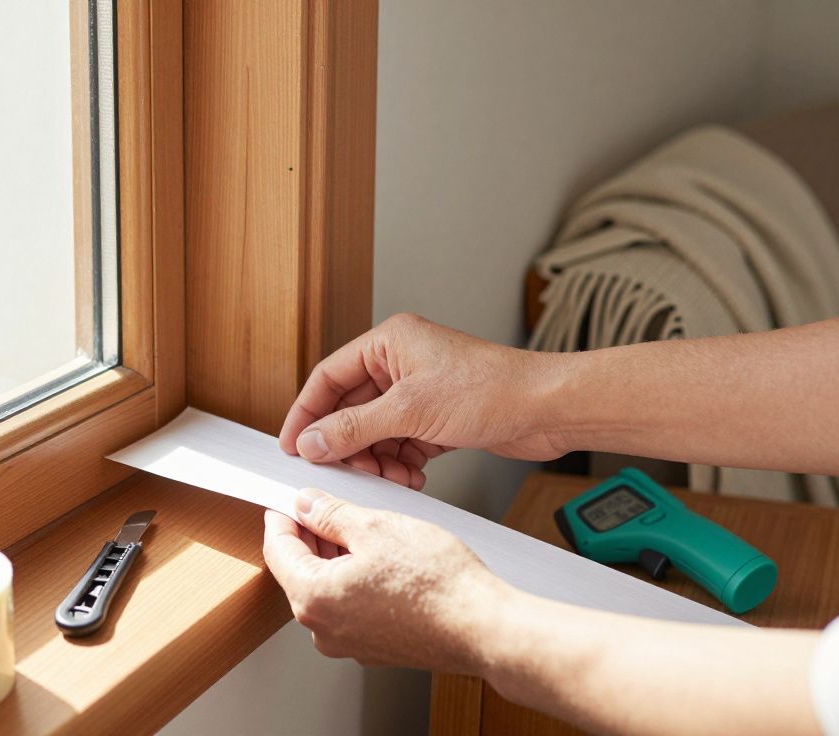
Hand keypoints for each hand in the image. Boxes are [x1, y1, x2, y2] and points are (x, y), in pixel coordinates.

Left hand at [261, 487, 508, 671]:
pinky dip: (354, 581)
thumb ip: (331, 514)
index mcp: (314, 599)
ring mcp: (349, 644)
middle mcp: (324, 630)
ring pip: (326, 590)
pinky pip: (350, 608)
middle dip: (310, 536)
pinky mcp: (374, 648)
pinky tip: (379, 560)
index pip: (277, 550)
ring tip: (361, 529)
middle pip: (299, 572)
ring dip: (333, 558)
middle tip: (327, 506)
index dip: (281, 517)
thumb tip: (306, 505)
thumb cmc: (438, 583)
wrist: (484, 627)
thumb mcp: (376, 527)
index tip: (288, 500)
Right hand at [279, 313, 567, 488]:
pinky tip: (410, 476)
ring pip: (375, 430)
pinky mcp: (437, 417)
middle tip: (340, 471)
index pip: (329, 377)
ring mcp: (419, 391)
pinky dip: (400, 462)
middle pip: (351, 408)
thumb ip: (354, 428)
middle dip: (346, 443)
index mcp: (389, 343)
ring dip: (376, 458)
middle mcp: (401, 363)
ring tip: (386, 476)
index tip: (291, 445)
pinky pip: (401, 442)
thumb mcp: (410, 411)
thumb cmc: (491, 389)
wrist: (546, 409)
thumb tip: (312, 442)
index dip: (306, 412)